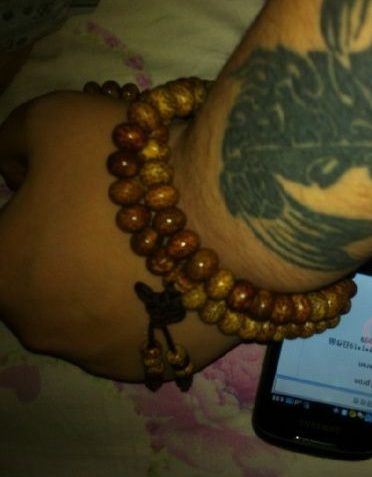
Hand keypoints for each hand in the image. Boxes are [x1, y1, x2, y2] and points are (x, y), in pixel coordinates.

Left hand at [0, 92, 241, 381]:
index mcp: (2, 270)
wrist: (235, 214)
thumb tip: (16, 171)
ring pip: (94, 312)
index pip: (3, 237)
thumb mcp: (55, 119)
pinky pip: (140, 334)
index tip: (76, 188)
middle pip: (47, 280)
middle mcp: (37, 327)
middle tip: (123, 218)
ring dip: (111, 284)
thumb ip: (14, 143)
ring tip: (158, 248)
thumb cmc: (138, 164)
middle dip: (71, 250)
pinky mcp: (150, 366)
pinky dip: (151, 311)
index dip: (36, 205)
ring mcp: (95, 354)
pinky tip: (179, 279)